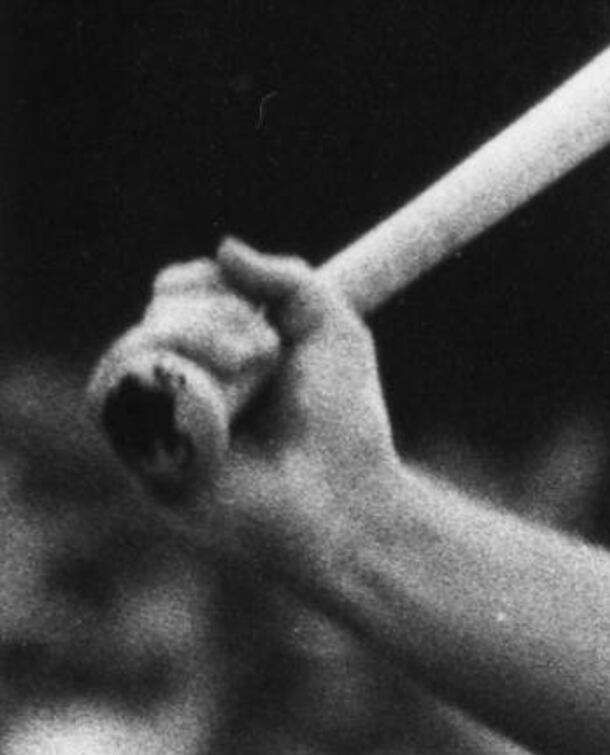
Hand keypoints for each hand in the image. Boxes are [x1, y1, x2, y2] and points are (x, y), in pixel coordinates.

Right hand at [91, 243, 399, 573]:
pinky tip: (213, 390)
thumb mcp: (333, 332)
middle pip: (151, 320)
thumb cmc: (348, 430)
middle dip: (204, 314)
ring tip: (252, 363)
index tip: (245, 299)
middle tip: (266, 349)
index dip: (193, 284)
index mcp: (215, 364)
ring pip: (131, 353)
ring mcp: (158, 431)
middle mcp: (182, 394)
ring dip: (188, 337)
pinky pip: (114, 400)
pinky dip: (160, 381)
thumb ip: (288, 279)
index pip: (169, 301)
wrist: (350, 506)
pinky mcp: (144, 467)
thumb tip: (224, 248)